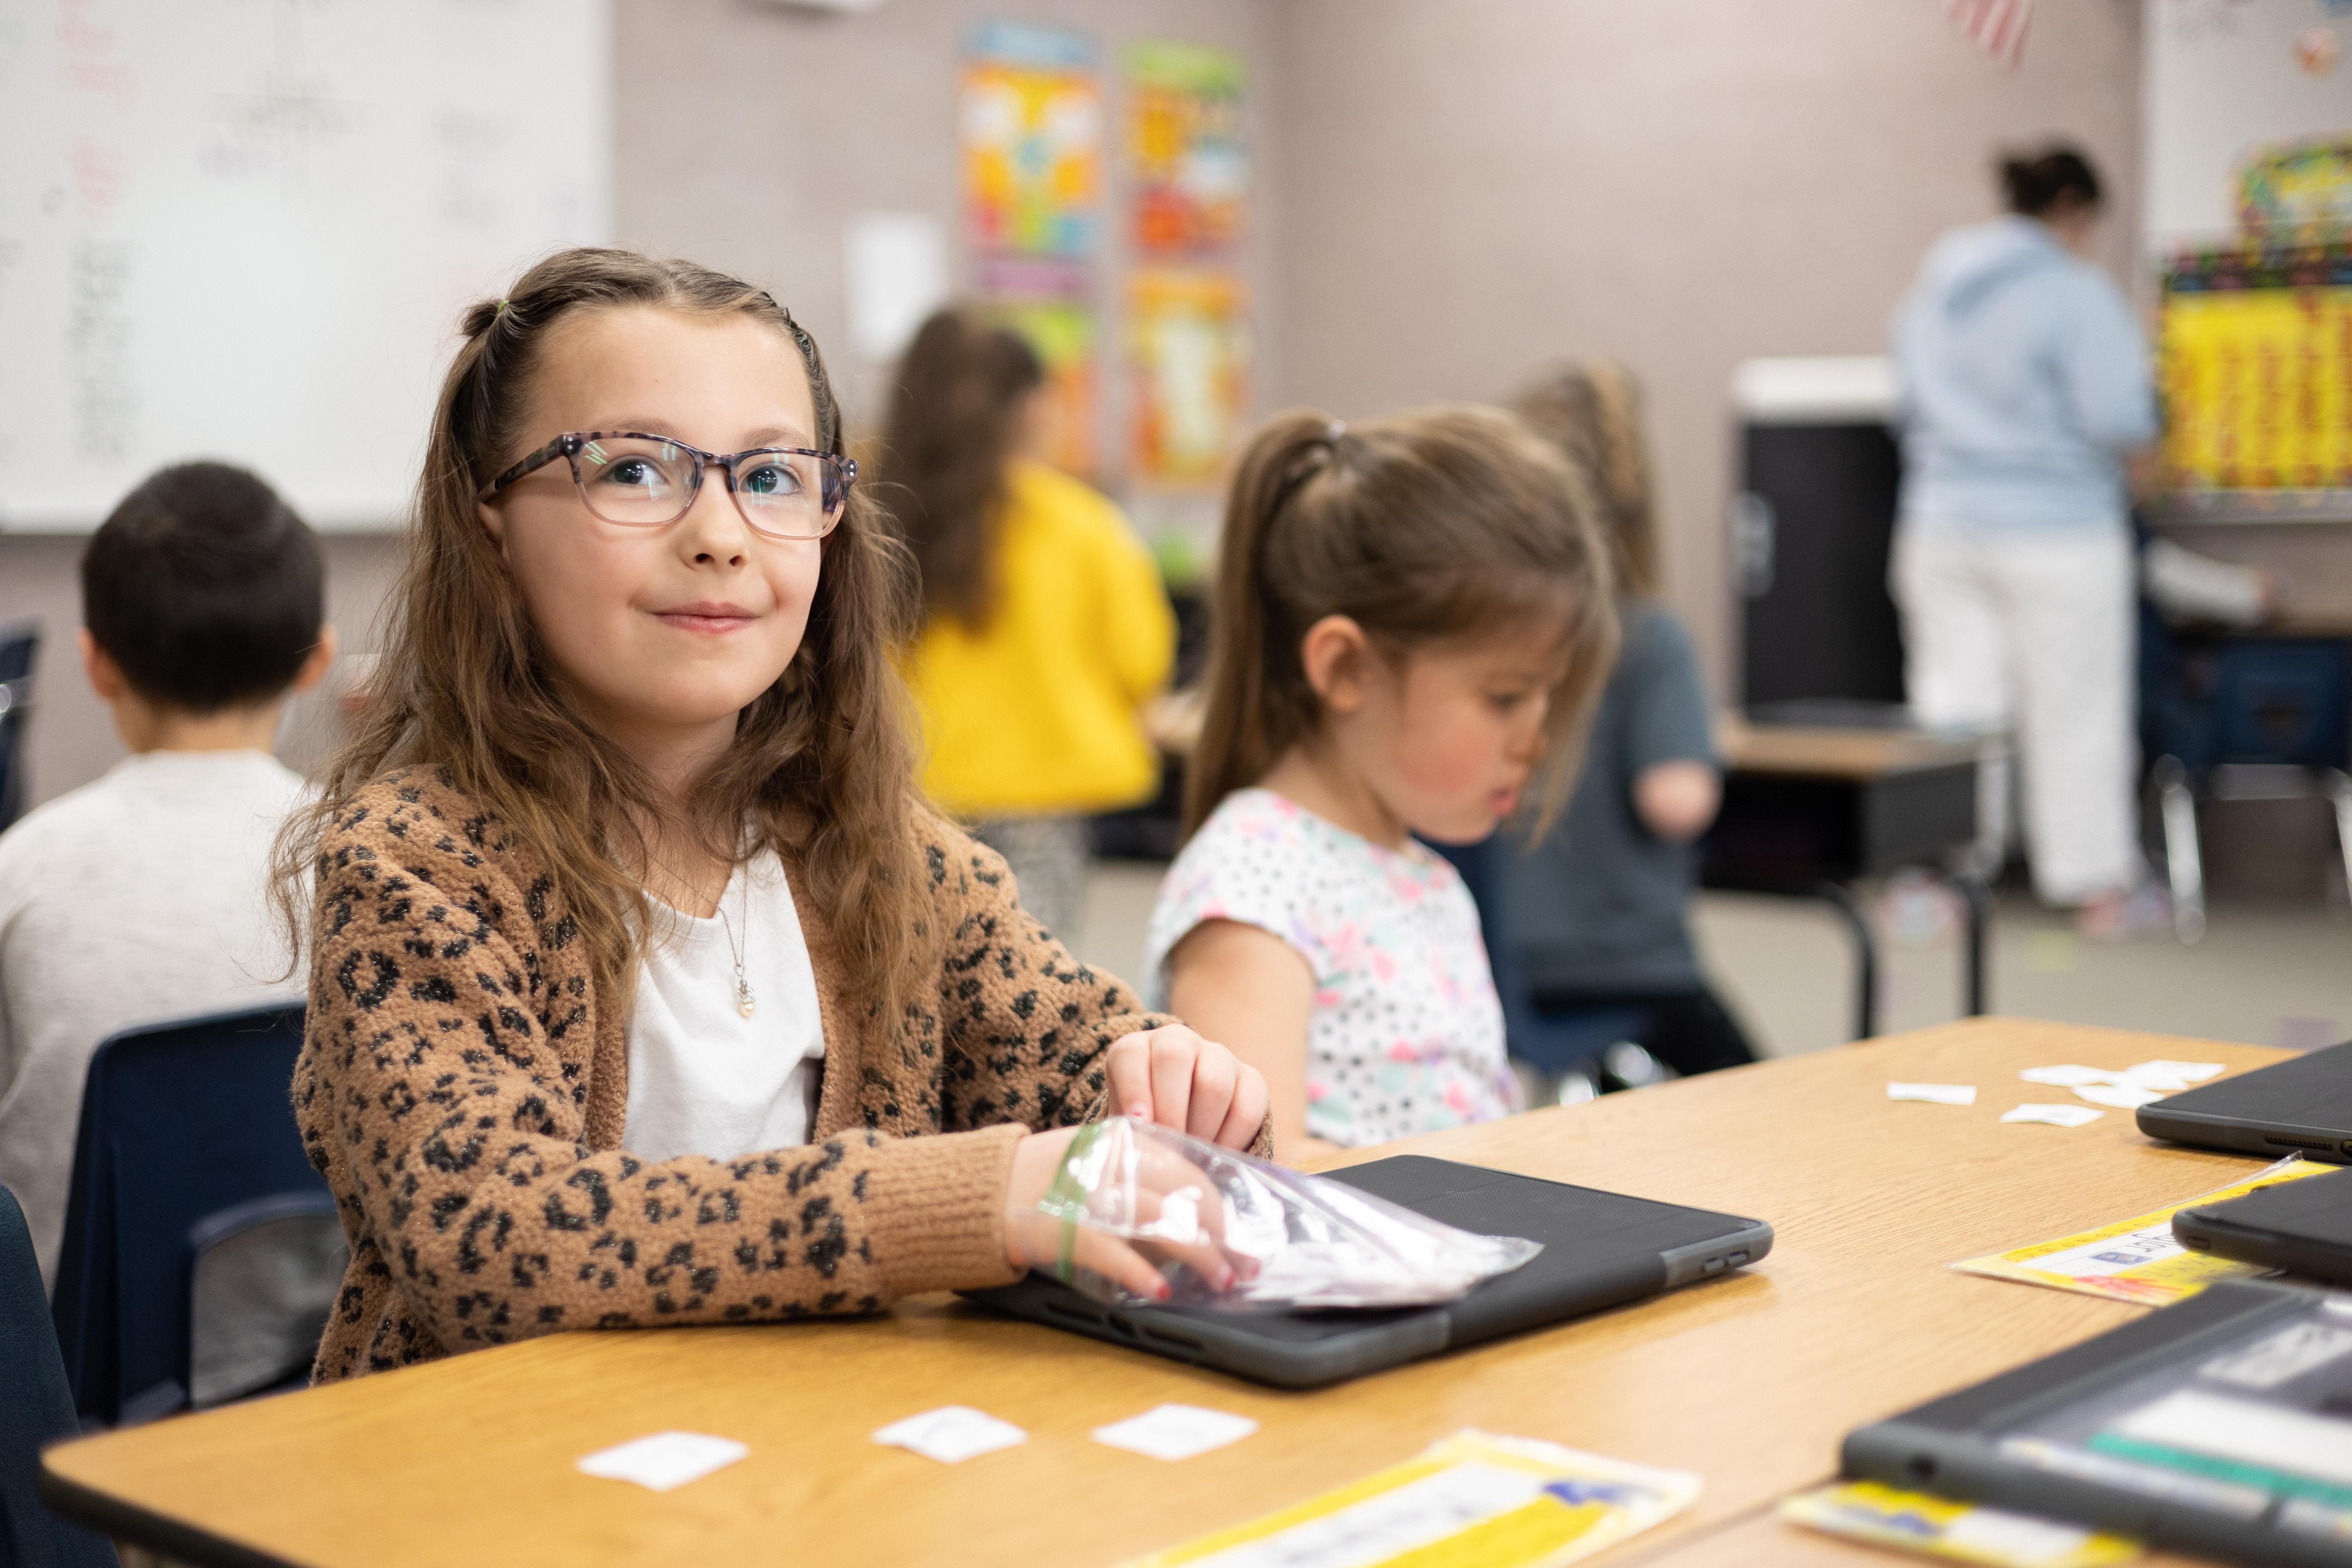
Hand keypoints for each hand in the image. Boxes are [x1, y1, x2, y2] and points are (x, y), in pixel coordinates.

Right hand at [1002, 1124, 1236, 1298]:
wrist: (985, 1188)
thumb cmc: (1050, 1179)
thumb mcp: (1100, 1160)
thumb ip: (1142, 1177)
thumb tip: (1198, 1218)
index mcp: (1125, 1141)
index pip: (1189, 1170)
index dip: (1220, 1206)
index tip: (1240, 1234)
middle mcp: (1113, 1163)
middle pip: (1184, 1194)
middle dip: (1222, 1233)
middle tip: (1244, 1263)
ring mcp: (1090, 1194)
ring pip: (1159, 1221)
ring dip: (1197, 1254)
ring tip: (1221, 1279)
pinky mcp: (1066, 1227)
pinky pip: (1113, 1252)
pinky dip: (1140, 1272)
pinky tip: (1162, 1291)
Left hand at [1103, 1024, 1268, 1148]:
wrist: (1185, 1124)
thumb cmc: (1147, 1124)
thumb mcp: (1129, 1123)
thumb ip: (1130, 1129)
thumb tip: (1140, 1151)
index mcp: (1139, 1049)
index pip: (1131, 1054)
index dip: (1134, 1088)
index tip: (1139, 1124)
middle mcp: (1178, 1042)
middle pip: (1174, 1059)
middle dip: (1170, 1111)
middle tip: (1169, 1148)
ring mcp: (1219, 1057)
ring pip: (1214, 1084)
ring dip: (1201, 1128)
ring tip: (1192, 1156)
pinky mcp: (1251, 1079)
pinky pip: (1247, 1108)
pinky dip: (1231, 1139)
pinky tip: (1216, 1155)